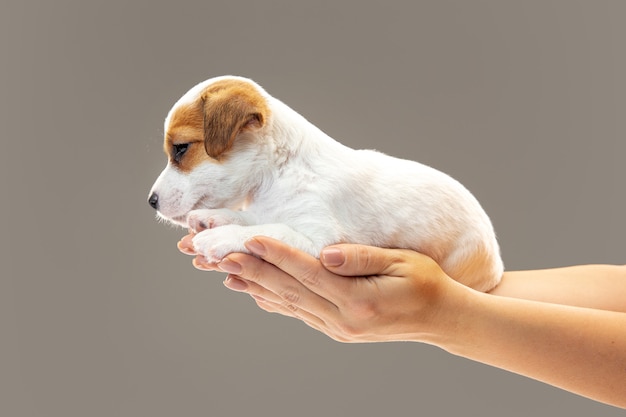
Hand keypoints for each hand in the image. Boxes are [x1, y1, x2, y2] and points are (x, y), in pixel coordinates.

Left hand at [179, 233, 467, 342]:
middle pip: (290, 290)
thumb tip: (326, 253)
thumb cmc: (426, 282)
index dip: (277, 254)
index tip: (249, 238)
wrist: (442, 318)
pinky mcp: (337, 330)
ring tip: (226, 272)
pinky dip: (274, 302)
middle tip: (220, 255)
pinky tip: (256, 293)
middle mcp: (343, 318)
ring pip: (289, 304)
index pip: (308, 272)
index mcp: (359, 300)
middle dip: (253, 270)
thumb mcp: (402, 263)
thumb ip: (362, 258)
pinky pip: (299, 314)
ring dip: (256, 286)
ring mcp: (338, 328)